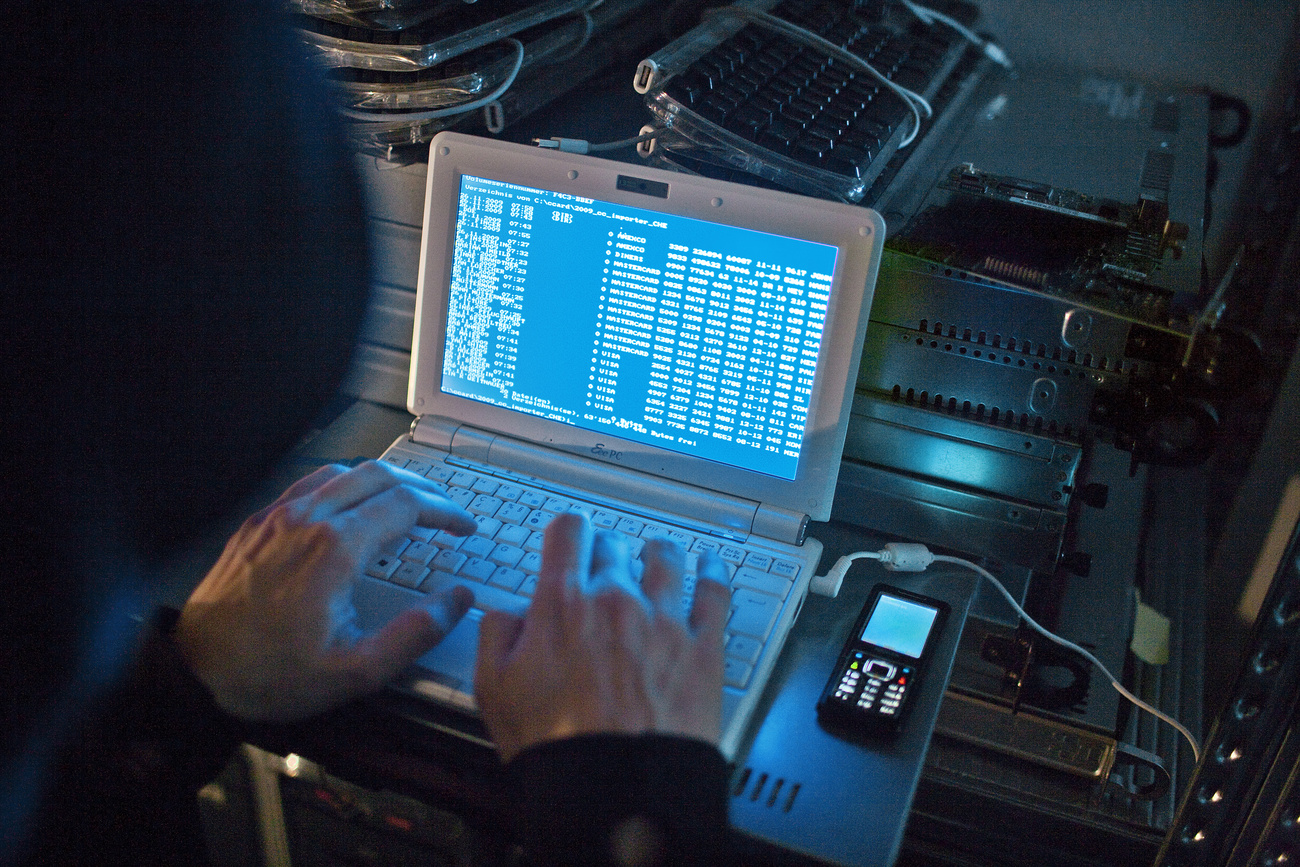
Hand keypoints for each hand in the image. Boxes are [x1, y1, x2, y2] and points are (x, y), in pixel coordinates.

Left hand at [175, 460, 477, 721]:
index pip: (406, 505)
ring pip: (343, 473)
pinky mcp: (256, 524)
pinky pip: (309, 485)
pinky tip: (350, 509)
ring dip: (383, 482)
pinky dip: (344, 486)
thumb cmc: (270, 676)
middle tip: (446, 512)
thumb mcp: (355, 672)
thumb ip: (415, 634)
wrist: (194, 675)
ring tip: (406, 505)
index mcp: (335, 550)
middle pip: (379, 477)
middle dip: (422, 489)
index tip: (464, 527)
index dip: (445, 511)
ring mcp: (277, 517)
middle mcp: (307, 520)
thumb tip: (457, 600)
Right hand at [474, 512, 730, 761]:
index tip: (569, 538)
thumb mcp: (493, 690)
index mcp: (564, 604)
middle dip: (607, 552)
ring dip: (657, 553)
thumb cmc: (556, 747)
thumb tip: (504, 613)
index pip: (568, 532)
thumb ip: (495, 636)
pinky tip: (710, 568)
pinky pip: (715, 592)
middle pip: (615, 546)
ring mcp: (664, 620)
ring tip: (656, 555)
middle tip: (606, 564)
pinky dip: (713, 573)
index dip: (568, 531)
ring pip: (666, 559)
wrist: (615, 789)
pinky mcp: (703, 647)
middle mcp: (616, 600)